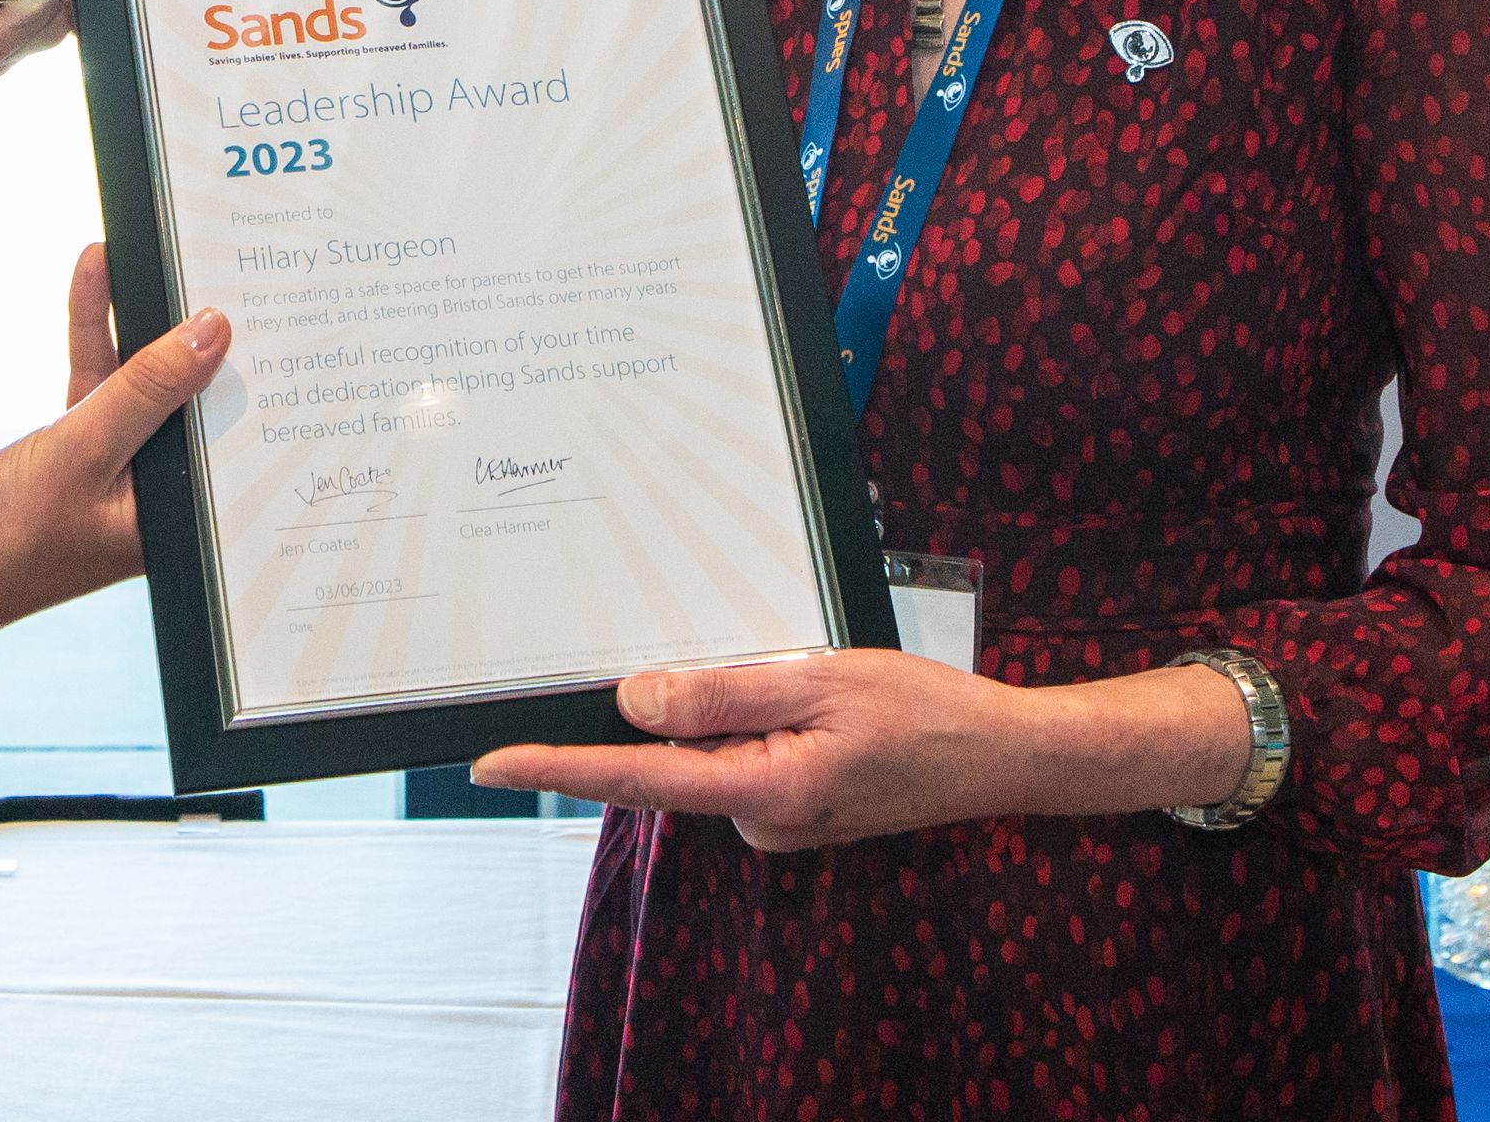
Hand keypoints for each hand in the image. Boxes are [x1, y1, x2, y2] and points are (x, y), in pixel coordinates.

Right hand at [0, 244, 223, 665]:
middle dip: (189, 329)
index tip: (253, 301)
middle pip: (188, 394)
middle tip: (205, 261)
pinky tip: (95, 280)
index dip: (244, 365)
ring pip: (140, 380)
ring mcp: (123, 469)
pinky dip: (95, 336)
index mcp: (186, 515)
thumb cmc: (10, 541)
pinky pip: (100, 382)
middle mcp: (163, 493)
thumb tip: (211, 332)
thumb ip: (148, 389)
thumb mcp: (85, 451)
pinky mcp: (83, 451)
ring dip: (132, 320)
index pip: (233, 427)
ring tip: (141, 252)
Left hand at [468, 651, 1044, 850]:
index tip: (490, 763)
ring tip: (820, 689)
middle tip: (775, 669)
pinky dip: (759, 722)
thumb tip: (634, 702)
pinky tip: (818, 705)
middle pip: (675, 757)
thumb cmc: (924, 713)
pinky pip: (744, 757)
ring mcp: (776, 821)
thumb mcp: (819, 681)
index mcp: (762, 791)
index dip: (556, 768)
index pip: (633, 779)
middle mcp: (759, 820)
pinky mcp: (790, 809)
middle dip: (690, 704)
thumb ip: (721, 694)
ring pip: (714, 751)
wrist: (1000, 755)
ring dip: (739, 709)